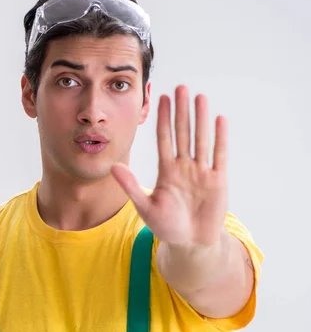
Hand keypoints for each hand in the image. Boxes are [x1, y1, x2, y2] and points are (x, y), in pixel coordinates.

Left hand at [111, 85, 227, 247]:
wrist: (190, 243)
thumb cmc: (167, 226)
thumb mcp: (145, 206)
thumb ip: (131, 186)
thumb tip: (112, 166)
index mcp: (167, 170)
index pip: (164, 138)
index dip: (163, 119)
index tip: (161, 98)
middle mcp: (184, 166)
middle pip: (183, 133)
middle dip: (181, 111)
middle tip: (180, 87)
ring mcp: (202, 172)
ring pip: (201, 140)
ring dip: (200, 119)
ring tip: (199, 96)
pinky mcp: (217, 181)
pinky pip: (219, 156)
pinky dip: (219, 139)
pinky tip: (219, 120)